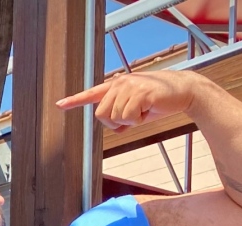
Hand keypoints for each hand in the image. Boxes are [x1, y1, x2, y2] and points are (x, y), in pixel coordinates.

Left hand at [57, 70, 197, 130]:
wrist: (182, 91)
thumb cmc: (158, 101)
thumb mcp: (136, 109)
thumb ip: (121, 115)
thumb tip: (114, 127)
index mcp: (116, 86)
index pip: (91, 93)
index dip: (75, 101)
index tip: (59, 105)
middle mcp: (119, 83)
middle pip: (101, 115)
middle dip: (115, 123)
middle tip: (133, 117)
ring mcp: (129, 87)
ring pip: (115, 118)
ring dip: (130, 122)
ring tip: (144, 109)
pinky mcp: (140, 93)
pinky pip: (129, 118)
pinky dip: (139, 120)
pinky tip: (149, 109)